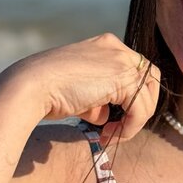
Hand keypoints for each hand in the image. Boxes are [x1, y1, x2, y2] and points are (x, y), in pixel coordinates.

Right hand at [21, 33, 160, 142]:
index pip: (135, 72)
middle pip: (150, 80)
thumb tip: (108, 116)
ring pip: (148, 97)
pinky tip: (108, 135)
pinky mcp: (123, 77)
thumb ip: (99, 100)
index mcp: (106, 46)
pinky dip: (129, 128)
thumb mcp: (79, 92)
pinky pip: (140, 109)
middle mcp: (117, 48)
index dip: (131, 99)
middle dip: (140, 109)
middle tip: (119, 130)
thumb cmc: (48, 93)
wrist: (32, 87)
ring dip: (133, 123)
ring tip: (109, 136)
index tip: (113, 121)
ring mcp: (122, 60)